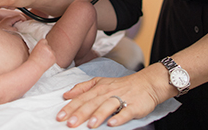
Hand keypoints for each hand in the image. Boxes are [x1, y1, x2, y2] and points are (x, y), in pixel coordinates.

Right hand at [29, 39, 55, 69]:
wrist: (35, 67)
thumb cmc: (33, 60)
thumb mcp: (34, 49)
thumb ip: (40, 47)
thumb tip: (44, 47)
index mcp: (41, 43)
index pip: (45, 41)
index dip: (43, 45)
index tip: (42, 48)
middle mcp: (47, 46)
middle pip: (48, 46)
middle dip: (47, 51)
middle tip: (42, 56)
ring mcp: (51, 52)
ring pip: (52, 52)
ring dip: (49, 55)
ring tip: (43, 60)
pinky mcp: (55, 57)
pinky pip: (54, 57)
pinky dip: (51, 59)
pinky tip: (46, 62)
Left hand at [57, 67, 172, 127]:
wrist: (147, 83)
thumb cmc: (122, 85)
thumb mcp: (101, 82)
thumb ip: (83, 88)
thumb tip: (66, 94)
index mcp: (99, 88)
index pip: (82, 98)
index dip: (70, 107)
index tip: (60, 116)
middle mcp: (108, 93)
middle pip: (92, 103)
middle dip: (80, 113)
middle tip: (70, 123)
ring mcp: (122, 99)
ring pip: (108, 107)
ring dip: (99, 115)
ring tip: (90, 125)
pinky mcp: (134, 106)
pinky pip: (126, 112)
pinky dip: (119, 118)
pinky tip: (112, 124)